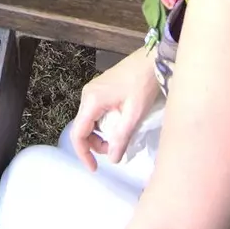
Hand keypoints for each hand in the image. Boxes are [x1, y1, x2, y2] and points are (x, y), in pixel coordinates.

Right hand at [69, 50, 162, 172]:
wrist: (151, 59)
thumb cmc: (143, 85)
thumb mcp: (134, 114)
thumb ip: (121, 137)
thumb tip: (113, 160)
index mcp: (92, 101)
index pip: (78, 133)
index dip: (83, 154)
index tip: (94, 168)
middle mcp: (87, 95)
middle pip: (82, 128)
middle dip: (94, 145)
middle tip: (114, 152)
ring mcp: (92, 90)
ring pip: (88, 121)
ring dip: (100, 136)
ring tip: (118, 141)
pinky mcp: (100, 89)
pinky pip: (95, 113)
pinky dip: (103, 125)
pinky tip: (118, 126)